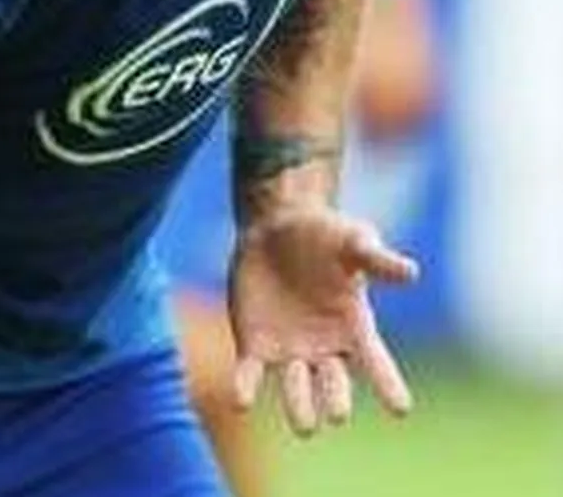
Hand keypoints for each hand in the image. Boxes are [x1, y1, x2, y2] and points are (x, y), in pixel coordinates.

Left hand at [228, 205, 418, 436]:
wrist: (276, 226)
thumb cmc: (325, 235)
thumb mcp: (354, 241)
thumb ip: (378, 260)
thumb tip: (411, 272)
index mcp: (355, 327)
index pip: (376, 363)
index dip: (388, 385)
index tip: (400, 409)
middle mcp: (324, 348)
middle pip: (333, 382)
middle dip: (335, 399)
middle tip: (336, 414)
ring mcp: (289, 350)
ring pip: (295, 386)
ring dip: (297, 404)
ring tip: (304, 426)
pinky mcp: (255, 345)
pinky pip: (250, 373)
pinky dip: (245, 387)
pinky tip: (241, 402)